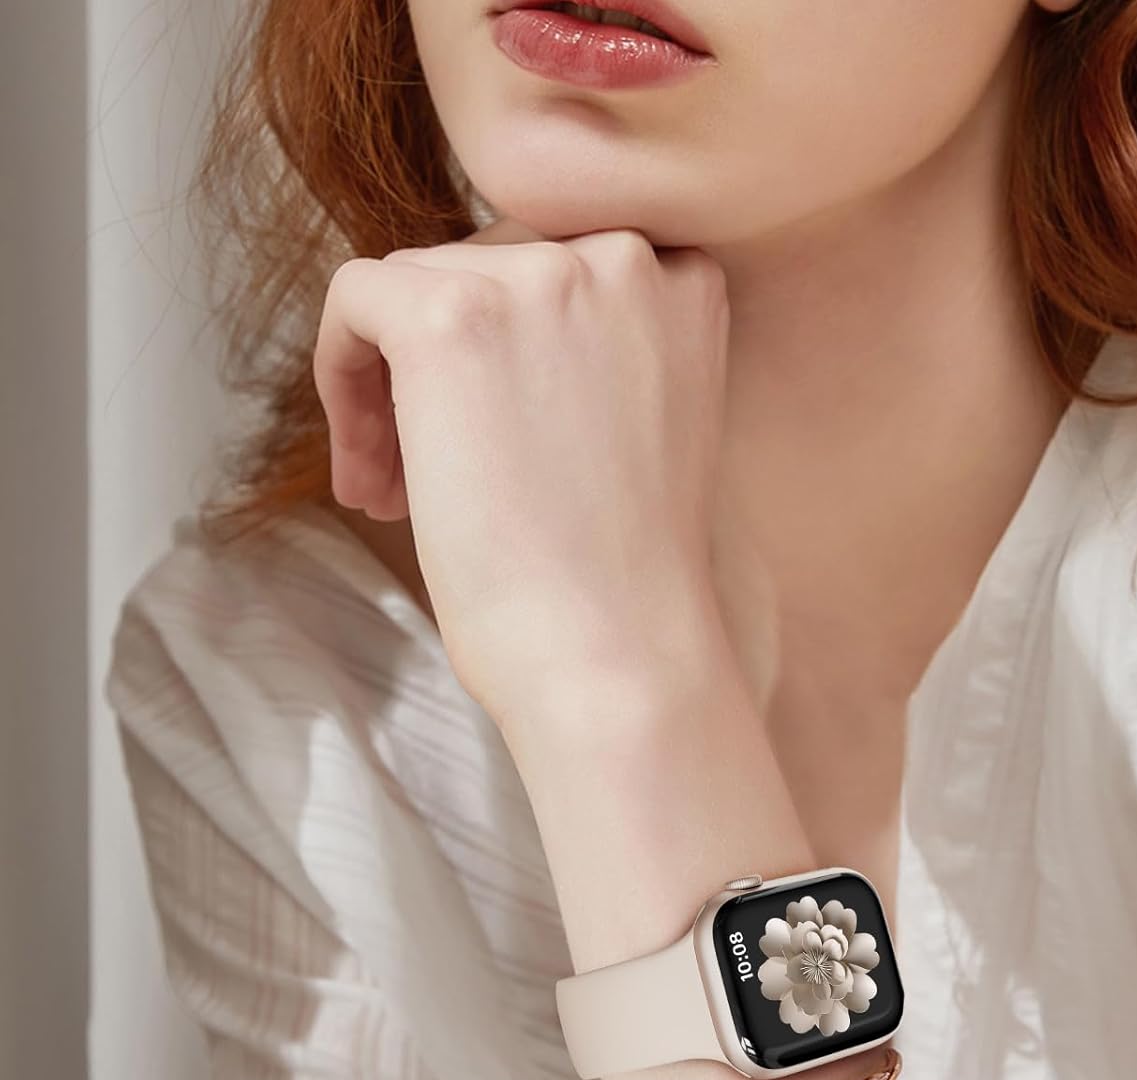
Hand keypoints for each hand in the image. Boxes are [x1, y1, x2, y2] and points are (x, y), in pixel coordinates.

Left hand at [312, 222, 731, 723]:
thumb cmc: (628, 578)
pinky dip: (340, 378)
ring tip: (395, 496)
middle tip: (423, 478)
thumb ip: (595, 351)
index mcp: (684, 285)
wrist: (618, 654)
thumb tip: (486, 336)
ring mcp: (537, 278)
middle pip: (483, 267)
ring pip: (413, 285)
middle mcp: (620, 257)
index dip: (511, 346)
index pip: (560, 265)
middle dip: (442, 369)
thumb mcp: (644, 423)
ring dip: (391, 387)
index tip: (493, 431)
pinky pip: (354, 300)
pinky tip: (368, 475)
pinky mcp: (447, 315)